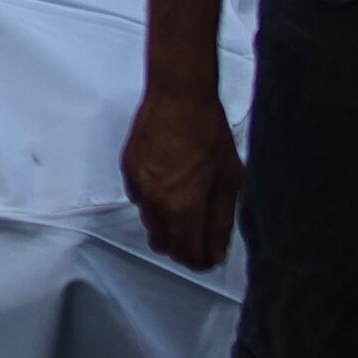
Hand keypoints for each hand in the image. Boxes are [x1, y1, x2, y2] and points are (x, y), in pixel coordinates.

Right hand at [123, 85, 245, 267]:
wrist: (179, 97)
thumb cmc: (209, 134)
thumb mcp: (229, 180)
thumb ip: (221, 221)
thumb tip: (216, 251)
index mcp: (183, 208)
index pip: (188, 255)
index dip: (202, 261)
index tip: (210, 255)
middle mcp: (156, 204)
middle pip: (164, 246)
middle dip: (183, 246)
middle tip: (200, 232)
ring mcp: (138, 187)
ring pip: (150, 223)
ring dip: (167, 223)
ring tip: (186, 200)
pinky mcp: (128, 170)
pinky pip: (139, 199)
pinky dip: (153, 200)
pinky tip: (169, 180)